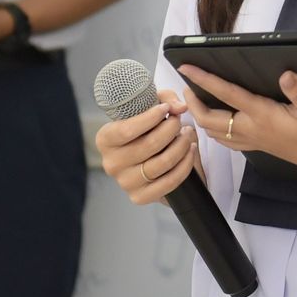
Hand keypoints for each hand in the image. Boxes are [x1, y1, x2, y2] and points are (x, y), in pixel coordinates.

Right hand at [93, 91, 200, 205]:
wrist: (149, 155)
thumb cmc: (147, 126)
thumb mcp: (152, 106)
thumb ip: (166, 99)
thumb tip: (180, 107)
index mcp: (105, 139)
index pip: (126, 130)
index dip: (150, 118)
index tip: (166, 109)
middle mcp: (111, 163)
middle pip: (149, 145)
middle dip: (171, 129)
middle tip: (180, 121)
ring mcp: (125, 182)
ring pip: (162, 163)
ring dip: (181, 145)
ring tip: (188, 134)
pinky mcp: (140, 197)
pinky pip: (169, 182)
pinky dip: (185, 165)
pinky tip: (190, 151)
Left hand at [178, 66, 296, 184]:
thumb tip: (285, 74)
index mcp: (262, 116)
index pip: (226, 94)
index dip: (205, 79)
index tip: (186, 67)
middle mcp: (252, 130)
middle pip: (210, 119)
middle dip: (193, 103)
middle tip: (186, 87)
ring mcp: (254, 141)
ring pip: (215, 133)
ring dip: (201, 118)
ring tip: (196, 102)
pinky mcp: (259, 147)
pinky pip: (227, 142)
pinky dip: (215, 132)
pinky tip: (217, 125)